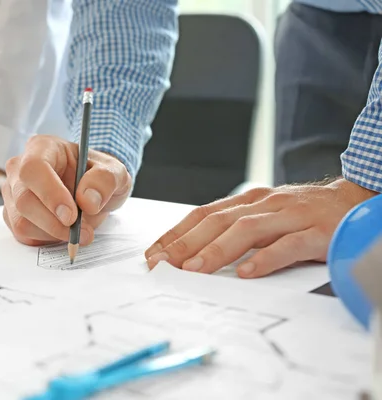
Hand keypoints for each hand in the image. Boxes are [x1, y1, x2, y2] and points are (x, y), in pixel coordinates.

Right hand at [2, 135, 131, 245]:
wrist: (90, 192)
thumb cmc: (97, 176)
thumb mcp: (114, 172)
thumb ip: (105, 180)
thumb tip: (87, 201)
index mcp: (42, 148)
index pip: (34, 168)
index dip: (50, 194)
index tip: (71, 215)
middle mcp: (20, 168)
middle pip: (24, 199)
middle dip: (55, 223)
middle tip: (83, 232)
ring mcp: (13, 193)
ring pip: (22, 221)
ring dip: (53, 233)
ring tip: (79, 231)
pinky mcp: (13, 215)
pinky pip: (23, 234)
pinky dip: (46, 239)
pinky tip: (62, 230)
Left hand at [145, 179, 376, 277]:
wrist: (355, 201)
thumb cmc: (303, 215)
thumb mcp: (265, 218)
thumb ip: (236, 233)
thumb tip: (195, 257)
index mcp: (248, 201)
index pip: (203, 214)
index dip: (176, 233)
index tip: (153, 254)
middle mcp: (264, 204)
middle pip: (218, 221)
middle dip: (186, 243)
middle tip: (162, 264)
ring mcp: (291, 216)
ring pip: (247, 230)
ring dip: (217, 250)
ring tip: (194, 270)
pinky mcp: (318, 232)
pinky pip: (288, 245)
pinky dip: (266, 258)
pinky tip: (247, 273)